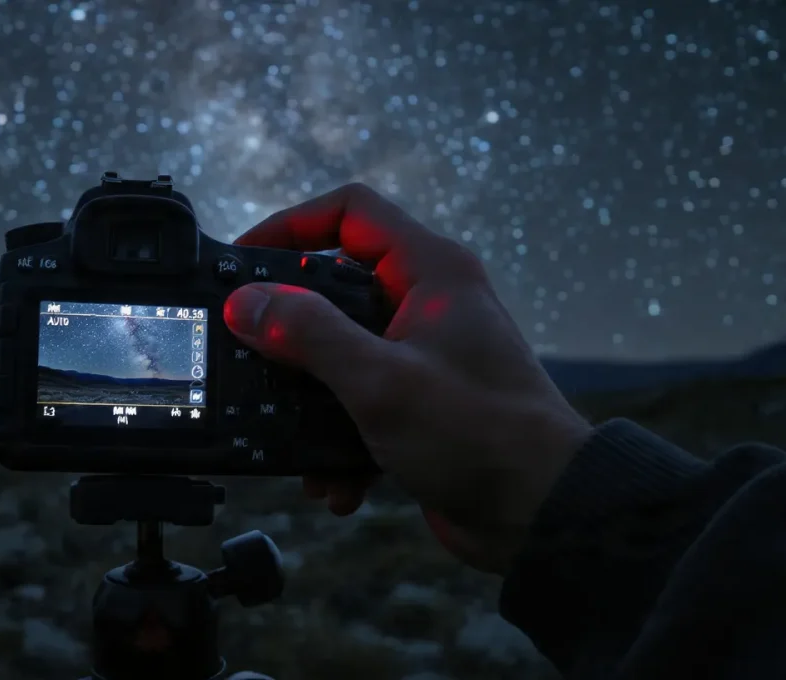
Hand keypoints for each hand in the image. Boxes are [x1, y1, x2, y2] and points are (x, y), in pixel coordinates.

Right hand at [223, 183, 591, 574]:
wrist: (542, 514)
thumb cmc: (477, 433)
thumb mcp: (379, 380)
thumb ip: (308, 334)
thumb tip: (245, 304)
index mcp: (431, 271)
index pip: (351, 212)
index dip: (290, 225)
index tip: (242, 258)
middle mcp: (428, 302)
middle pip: (335, 287)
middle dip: (289, 329)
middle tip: (245, 351)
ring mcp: (424, 354)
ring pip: (340, 355)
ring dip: (309, 400)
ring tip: (287, 435)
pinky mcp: (419, 404)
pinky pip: (359, 405)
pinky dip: (338, 441)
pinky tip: (334, 484)